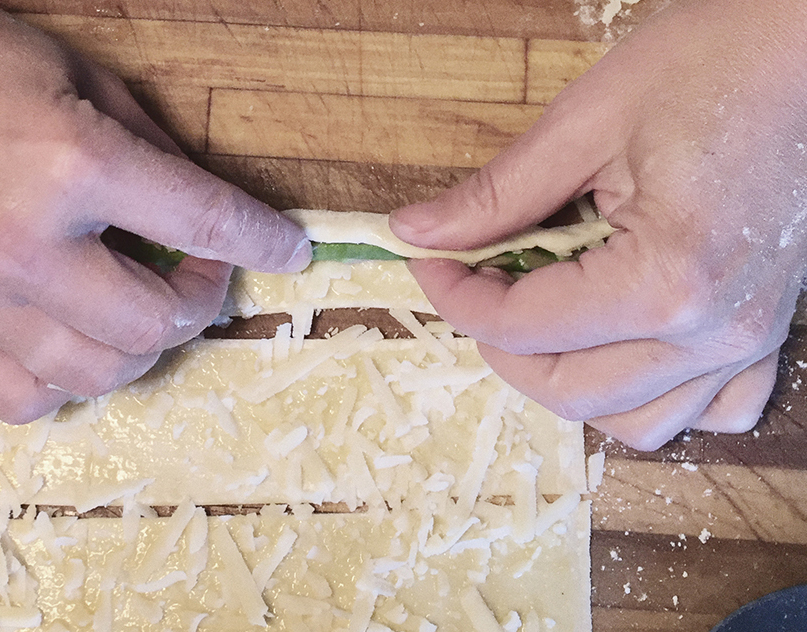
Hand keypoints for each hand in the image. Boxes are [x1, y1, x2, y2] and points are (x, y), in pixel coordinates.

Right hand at [0, 0, 308, 423]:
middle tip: (197, 269)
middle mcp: (22, 246)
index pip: (204, 221)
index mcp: (70, 165)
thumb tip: (203, 214)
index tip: (291, 249)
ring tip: (136, 306)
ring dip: (140, 346)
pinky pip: (19, 399)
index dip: (265, 238)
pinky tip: (68, 336)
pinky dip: (63, 381)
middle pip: (156, 323)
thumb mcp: (78, 77)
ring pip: (96, 374)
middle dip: (200, 299)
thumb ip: (150, 152)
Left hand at [390, 0, 806, 449]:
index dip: (456, 297)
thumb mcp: (586, 121)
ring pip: (635, 422)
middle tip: (473, 287)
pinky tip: (617, 342)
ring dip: (567, 381)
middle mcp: (715, 332)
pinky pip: (706, 410)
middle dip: (500, 347)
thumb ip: (496, 194)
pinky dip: (647, 395)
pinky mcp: (767, 333)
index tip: (430, 261)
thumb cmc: (716, 62)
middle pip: (570, 392)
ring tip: (538, 316)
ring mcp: (749, 341)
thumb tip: (417, 233)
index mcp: (669, 280)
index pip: (525, 327)